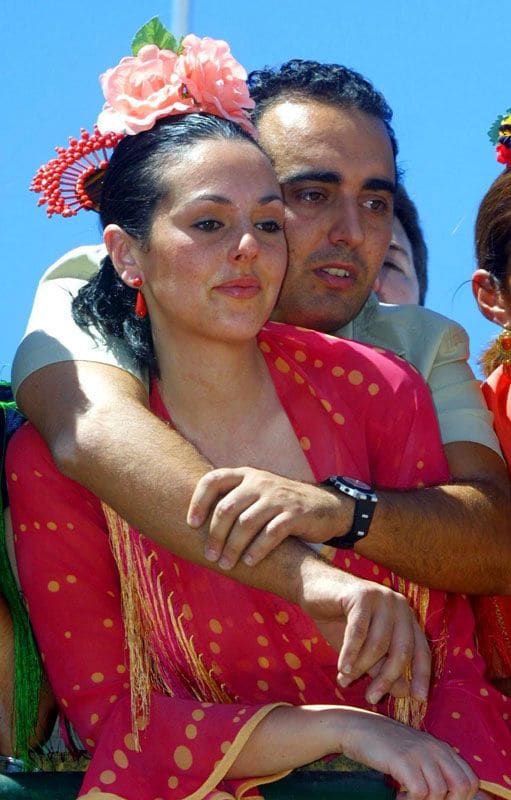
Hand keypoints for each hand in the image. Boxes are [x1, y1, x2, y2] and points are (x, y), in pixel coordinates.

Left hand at [187, 466, 351, 568]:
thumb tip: (196, 523)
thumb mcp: (258, 494)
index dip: (198, 501)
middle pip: (227, 508)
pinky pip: (271, 533)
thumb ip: (234, 500)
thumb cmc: (282, 505)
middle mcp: (260, 482)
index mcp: (247, 475)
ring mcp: (279, 497)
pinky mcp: (296, 514)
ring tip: (226, 564)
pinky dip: (257, 550)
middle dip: (215, 535)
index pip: (213, 480)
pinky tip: (250, 562)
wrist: (327, 507)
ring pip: (246, 523)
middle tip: (209, 556)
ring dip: (233, 547)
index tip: (191, 524)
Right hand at [299, 563, 430, 704]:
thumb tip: (403, 693)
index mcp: (406, 618)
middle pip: (401, 650)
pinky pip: (359, 632)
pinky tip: (342, 668)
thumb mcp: (364, 650)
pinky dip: (350, 653)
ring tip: (346, 680)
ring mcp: (381, 597)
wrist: (314, 587)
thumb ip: (382, 667)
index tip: (418, 700)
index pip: (421, 650)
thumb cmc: (341, 620)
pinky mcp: (361, 594)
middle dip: (387, 678)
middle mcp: (399, 605)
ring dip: (361, 667)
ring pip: (378, 643)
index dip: (421, 676)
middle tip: (371, 699)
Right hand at [336, 707, 478, 799]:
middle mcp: (435, 748)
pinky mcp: (403, 759)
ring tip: (405, 797)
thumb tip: (449, 795)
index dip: (461, 798)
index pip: (470, 780)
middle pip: (462, 787)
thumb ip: (434, 767)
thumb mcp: (416, 752)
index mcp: (441, 747)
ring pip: (439, 793)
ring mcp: (419, 752)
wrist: (356, 727)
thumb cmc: (385, 745)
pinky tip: (397, 795)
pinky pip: (419, 792)